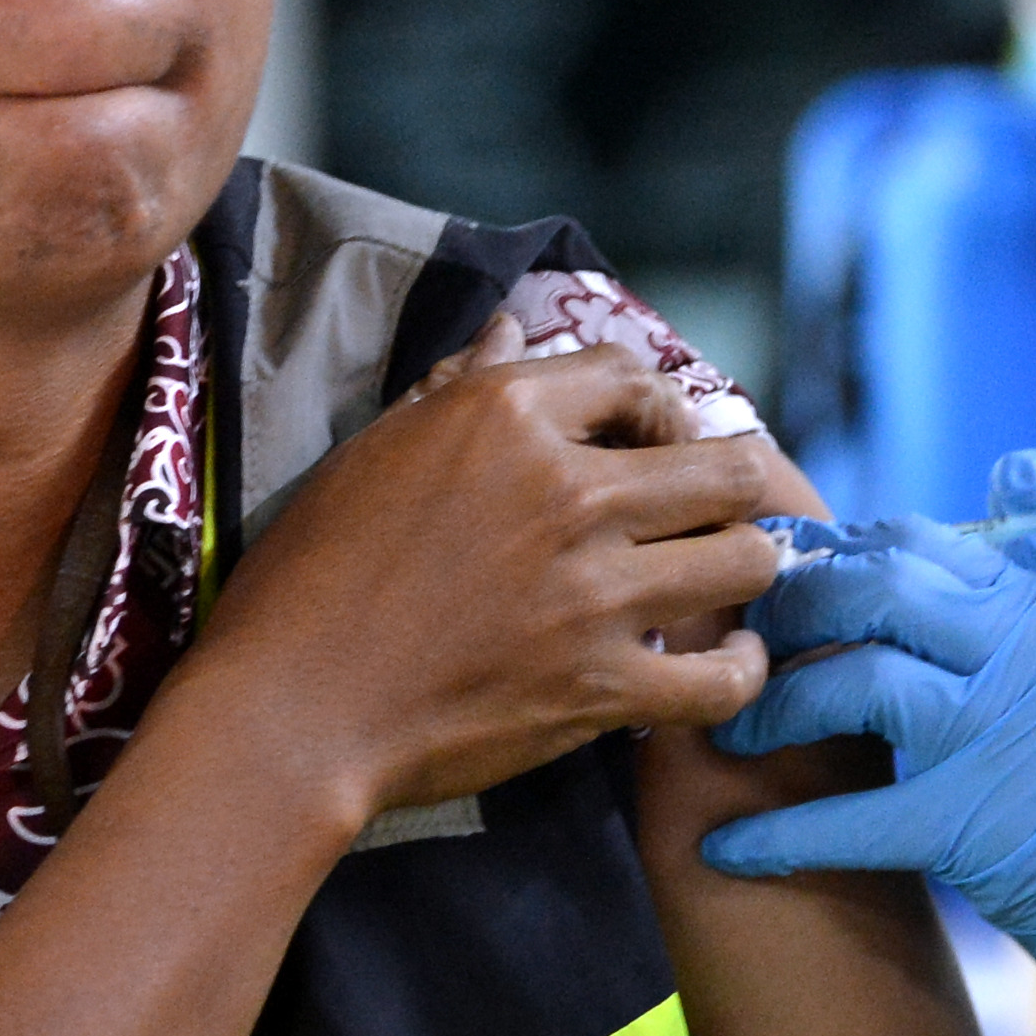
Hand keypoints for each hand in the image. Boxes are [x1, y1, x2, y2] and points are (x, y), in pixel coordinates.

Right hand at [185, 317, 783, 828]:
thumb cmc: (310, 576)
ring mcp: (594, 594)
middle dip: (727, 484)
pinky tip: (728, 659)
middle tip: (700, 514)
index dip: (651, 408)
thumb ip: (456, 388)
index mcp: (506, 416)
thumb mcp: (372, 453)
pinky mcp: (602, 687)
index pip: (633, 378)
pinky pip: (726, 676)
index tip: (643, 444)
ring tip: (715, 580)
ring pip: (748, 558)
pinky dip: (742, 670)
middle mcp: (568, 492)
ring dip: (741, 567)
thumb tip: (512, 326)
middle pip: (727, 465)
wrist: (288, 709)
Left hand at [698, 519, 1035, 1035]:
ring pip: (851, 680)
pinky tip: (724, 848)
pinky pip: (847, 818)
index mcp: (1032, 605)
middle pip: (866, 587)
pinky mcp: (972, 820)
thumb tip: (886, 600)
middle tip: (735, 646)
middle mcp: (1013, 647)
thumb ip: (993, 629)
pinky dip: (775, 835)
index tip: (776, 586)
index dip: (826, 557)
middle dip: (784, 612)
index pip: (906, 541)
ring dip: (772, 708)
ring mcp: (993, 729)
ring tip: (731, 734)